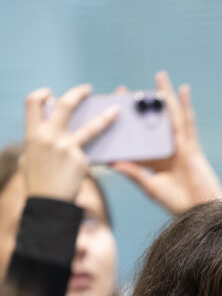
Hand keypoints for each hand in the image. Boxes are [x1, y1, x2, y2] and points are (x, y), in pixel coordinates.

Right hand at [20, 84, 118, 201]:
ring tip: (117, 110)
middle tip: (88, 89)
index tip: (51, 93)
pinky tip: (95, 165)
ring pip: (91, 127)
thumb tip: (45, 134)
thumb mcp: (29, 160)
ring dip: (105, 116)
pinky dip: (93, 159)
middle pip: (65, 105)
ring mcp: (67, 148)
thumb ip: (38, 144)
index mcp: (33, 135)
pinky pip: (91, 156)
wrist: (48, 206)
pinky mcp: (82, 161)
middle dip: (78, 93)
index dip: (42, 94)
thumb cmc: (38, 185)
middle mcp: (49, 137)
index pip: (32, 102)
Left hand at [111, 71, 221, 213]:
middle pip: (152, 124)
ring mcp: (180, 147)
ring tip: (159, 76)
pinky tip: (183, 89)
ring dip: (166, 96)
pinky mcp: (192, 147)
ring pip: (170, 117)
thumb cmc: (177, 205)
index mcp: (154, 163)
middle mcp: (166, 151)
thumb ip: (134, 173)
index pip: (137, 141)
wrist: (201, 214)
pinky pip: (188, 123)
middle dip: (141, 107)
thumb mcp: (150, 187)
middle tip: (126, 90)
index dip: (125, 128)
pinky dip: (186, 106)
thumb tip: (113, 162)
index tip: (109, 115)